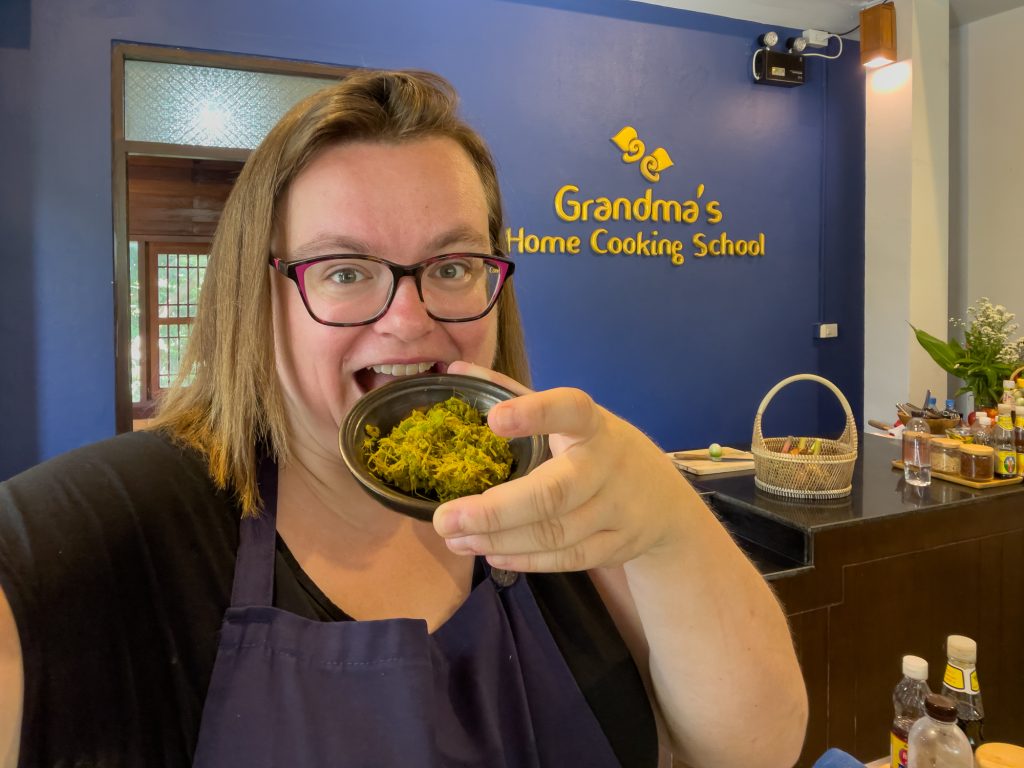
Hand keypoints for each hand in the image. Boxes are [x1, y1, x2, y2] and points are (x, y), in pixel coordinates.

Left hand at [433, 362, 696, 571]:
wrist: (663, 501)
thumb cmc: (598, 449)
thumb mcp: (569, 419)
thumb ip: (515, 394)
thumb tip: (456, 368)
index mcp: (593, 425)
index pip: (570, 410)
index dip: (534, 414)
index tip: (492, 419)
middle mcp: (607, 466)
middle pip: (554, 493)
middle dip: (495, 510)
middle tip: (444, 518)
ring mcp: (617, 510)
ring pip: (555, 533)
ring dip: (499, 539)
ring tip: (455, 539)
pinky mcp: (617, 546)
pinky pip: (567, 558)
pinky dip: (525, 560)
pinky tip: (489, 554)